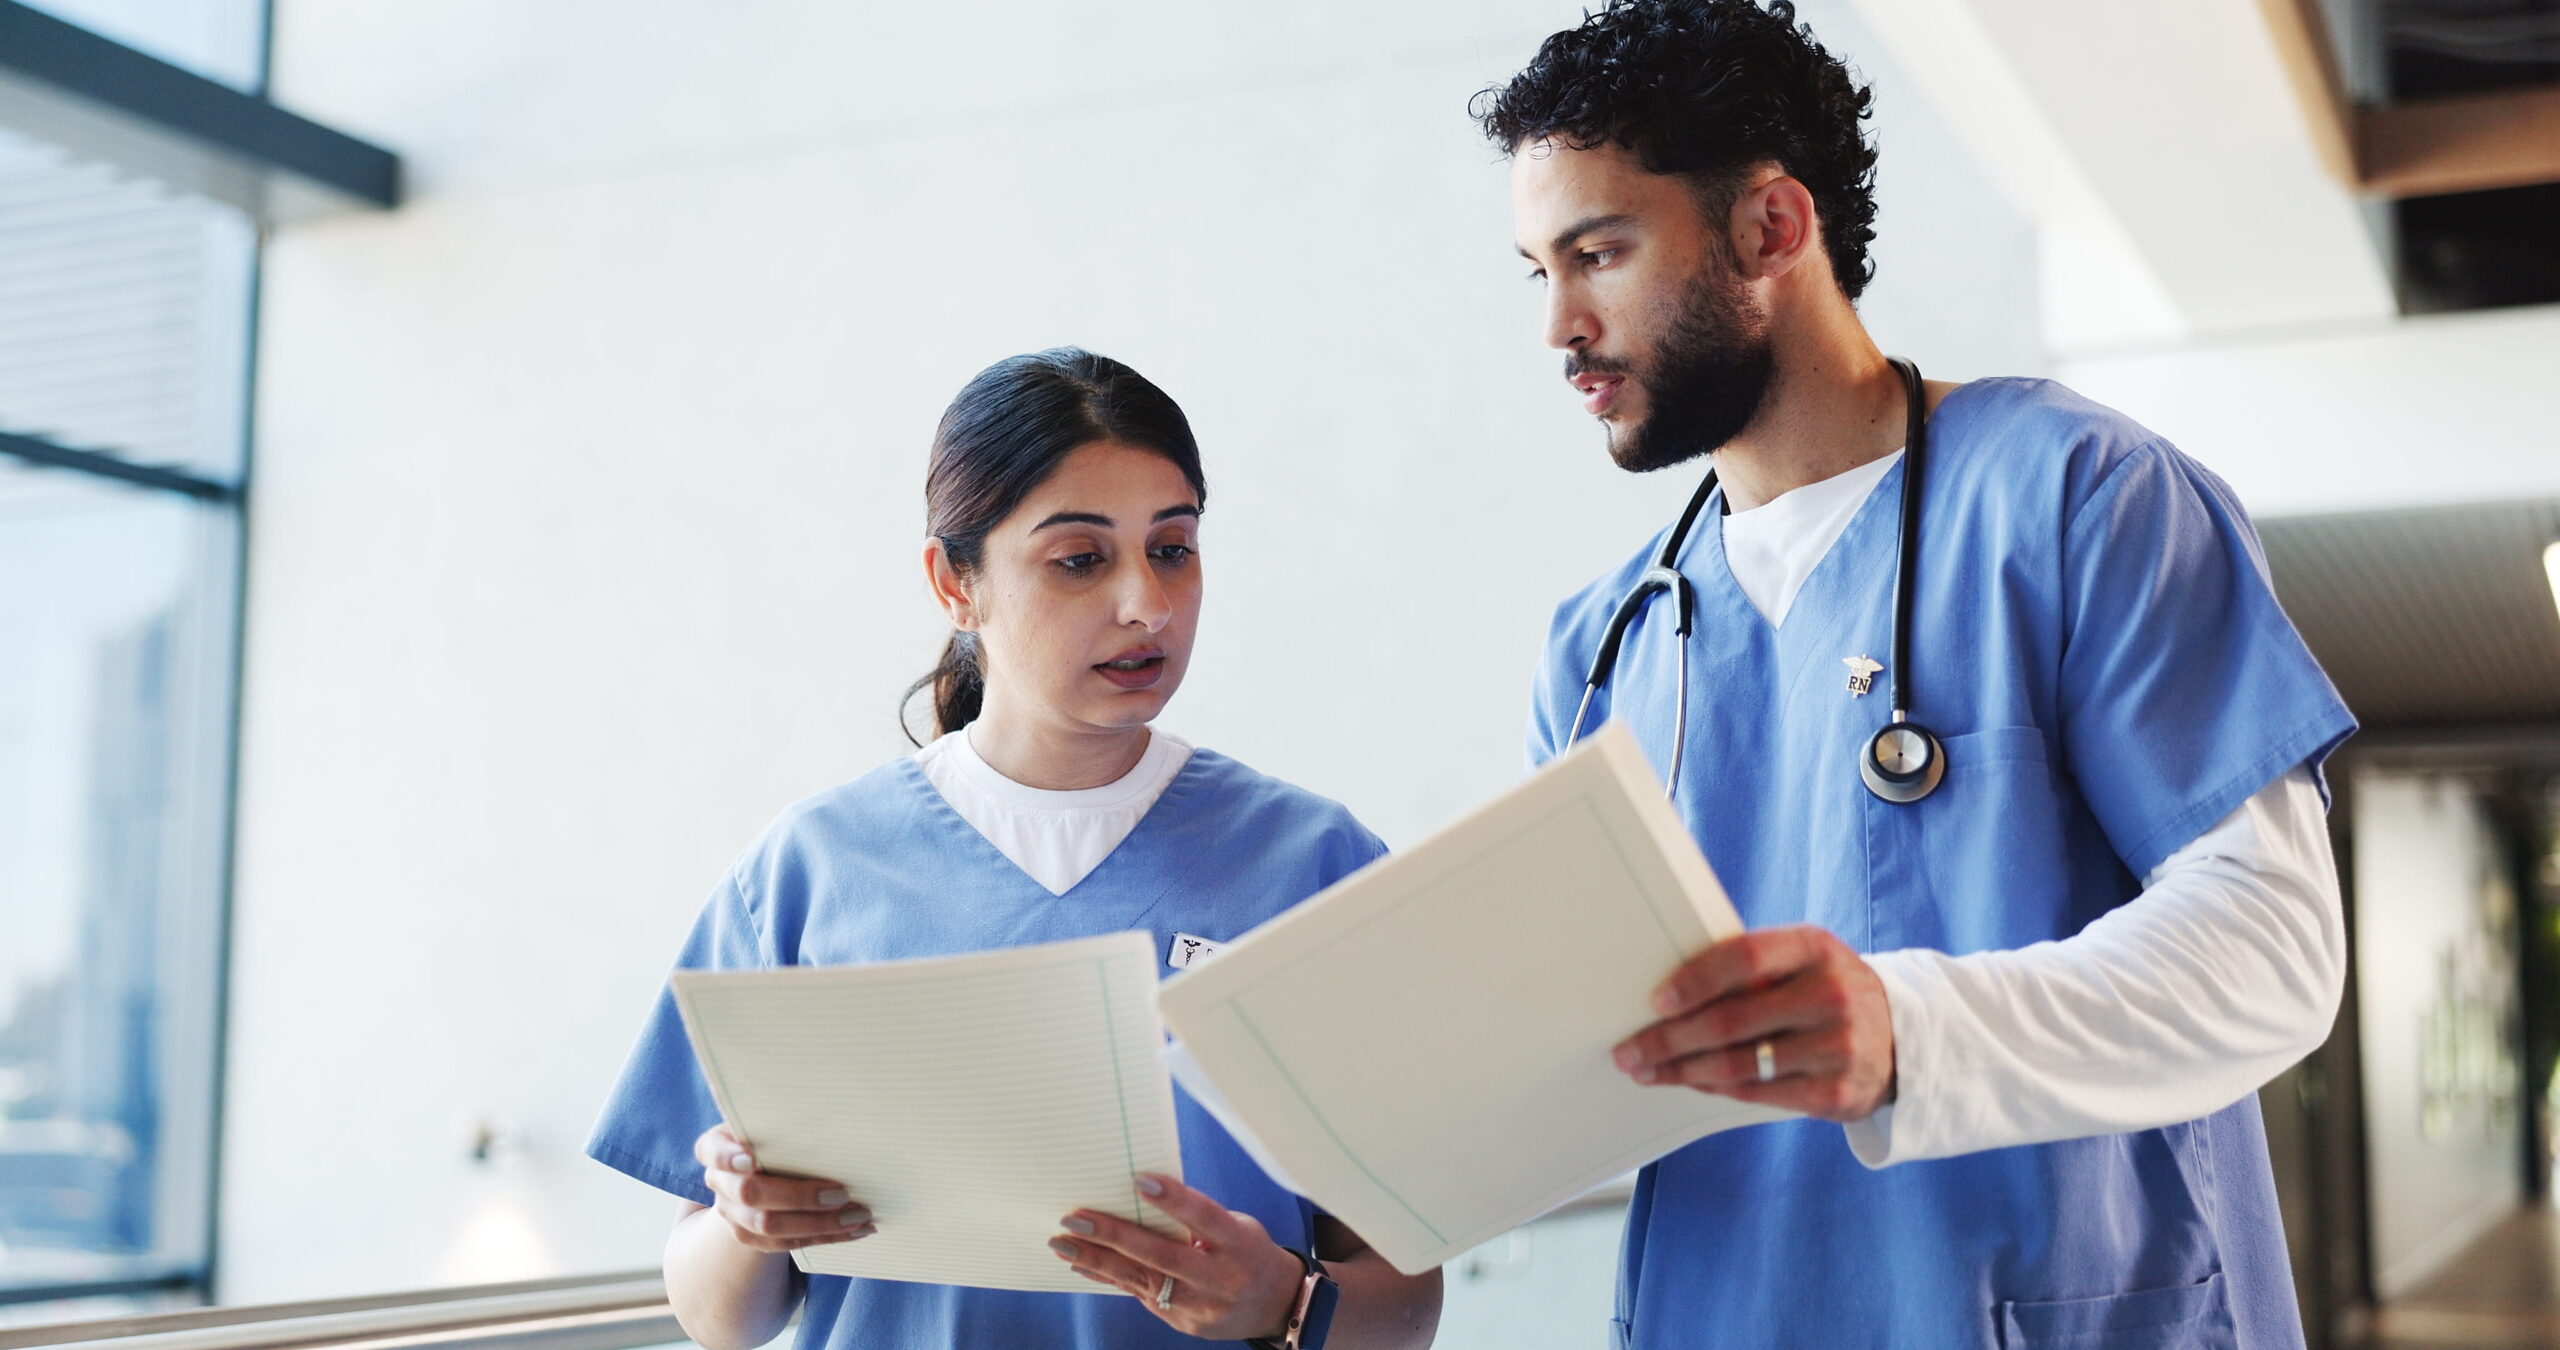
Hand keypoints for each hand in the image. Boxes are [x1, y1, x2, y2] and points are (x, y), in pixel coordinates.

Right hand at [692, 1123, 875, 1252]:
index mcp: (717, 1146)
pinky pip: (787, 1243)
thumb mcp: (775, 1122)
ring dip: (820, 1223)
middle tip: (842, 1193)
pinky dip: (825, 1237)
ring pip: (770, 1226)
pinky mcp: (751, 1237)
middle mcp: (719, 1181)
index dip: (728, 1157)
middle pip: (749, 1194)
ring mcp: (732, 1213)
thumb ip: (788, 1123)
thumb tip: (841, 1117)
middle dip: (799, 1196)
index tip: (752, 1160)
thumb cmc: (778, 1134)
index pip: (711, 1150)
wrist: (767, 1171)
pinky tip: (855, 1230)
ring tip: (859, 1216)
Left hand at [1048, 1174, 1302, 1340]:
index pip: (1205, 1218)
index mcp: (1239, 1245)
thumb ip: (1198, 1217)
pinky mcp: (1182, 1323)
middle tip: (1075, 1219)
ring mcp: (1200, 1307)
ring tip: (1062, 1243)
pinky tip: (1081, 1264)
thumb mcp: (1238, 1227)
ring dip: (1098, 1261)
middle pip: (1162, 1256)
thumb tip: (1140, 1194)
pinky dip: (1110, 1277)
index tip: (1140, 1180)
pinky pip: (1139, 1296)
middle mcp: (1220, 1279)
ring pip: (1142, 1280)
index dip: (1175, 1200)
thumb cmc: (1248, 1251)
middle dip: (1115, 1236)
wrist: (1274, 1306)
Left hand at [1611, 925, 1896, 1121]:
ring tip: (1647, 1070)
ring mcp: (1838, 1047)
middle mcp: (1832, 995)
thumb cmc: (1827, 991)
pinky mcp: (1837, 1094)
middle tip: (1630, 1049)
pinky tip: (1689, 1082)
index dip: (1694, 980)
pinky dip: (1715, 1089)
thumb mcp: (1805, 961)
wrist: (1904, 1038)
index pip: (1744, 958)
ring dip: (1682, 1070)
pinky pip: (1758, 1094)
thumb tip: (1668, 993)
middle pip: (1732, 1021)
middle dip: (1670, 1039)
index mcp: (1816, 948)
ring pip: (1738, 1065)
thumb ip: (1752, 969)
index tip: (1656, 1001)